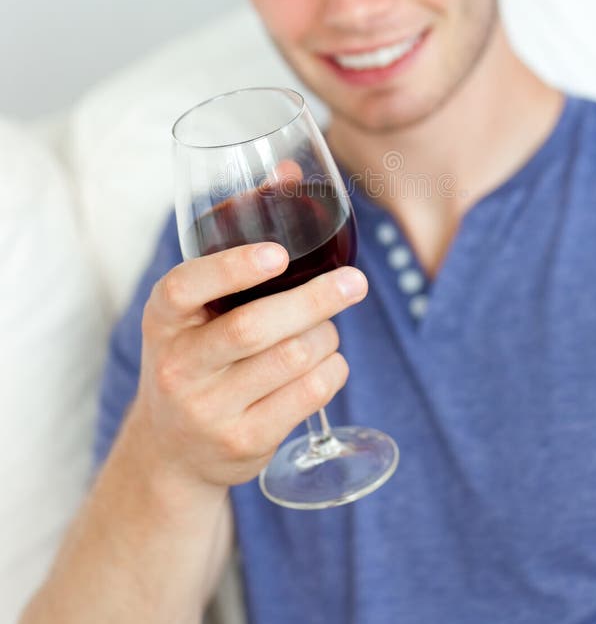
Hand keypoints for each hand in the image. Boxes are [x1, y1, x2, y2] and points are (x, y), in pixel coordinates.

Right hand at [130, 243, 367, 489]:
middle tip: (353, 282)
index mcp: (162, 321)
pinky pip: (310, 394)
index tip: (278, 254)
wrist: (173, 450)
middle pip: (253, 326)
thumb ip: (224, 281)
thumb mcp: (187, 321)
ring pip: (292, 358)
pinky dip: (333, 369)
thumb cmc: (195, 361)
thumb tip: (295, 225)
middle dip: (314, 299)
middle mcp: (178, 366)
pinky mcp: (245, 442)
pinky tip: (329, 363)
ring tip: (327, 329)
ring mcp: (209, 410)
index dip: (233, 267)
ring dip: (326, 336)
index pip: (184, 288)